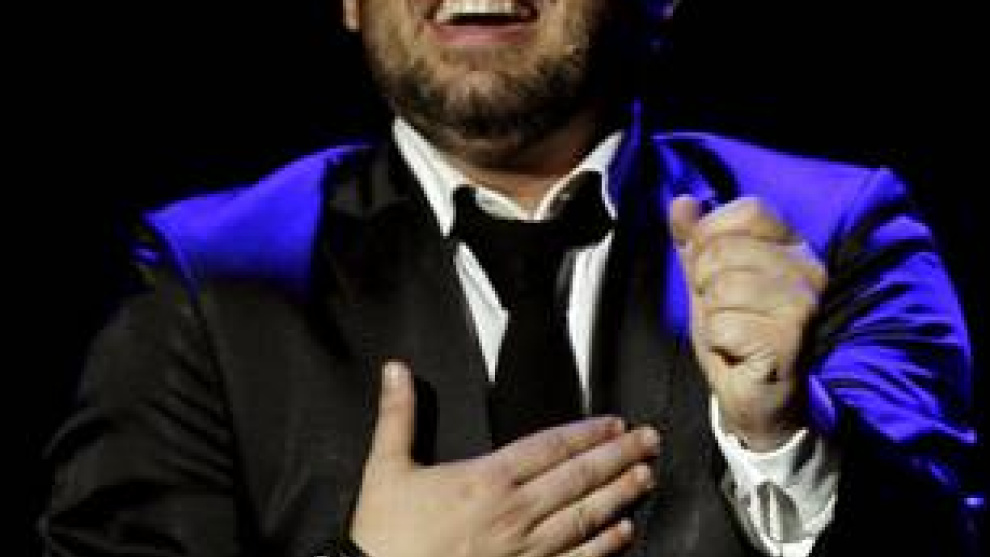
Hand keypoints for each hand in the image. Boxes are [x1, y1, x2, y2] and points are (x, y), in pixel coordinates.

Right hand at [350, 361, 659, 556]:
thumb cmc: (383, 535)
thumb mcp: (385, 469)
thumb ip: (397, 417)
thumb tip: (396, 370)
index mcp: (485, 480)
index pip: (548, 448)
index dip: (586, 433)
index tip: (615, 423)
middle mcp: (513, 513)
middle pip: (577, 478)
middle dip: (617, 457)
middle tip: (650, 441)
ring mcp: (524, 550)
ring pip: (584, 517)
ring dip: (619, 495)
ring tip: (646, 477)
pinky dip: (603, 547)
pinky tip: (624, 534)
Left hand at [668, 195, 826, 450]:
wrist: (760, 398)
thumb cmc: (737, 336)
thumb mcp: (707, 281)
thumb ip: (694, 241)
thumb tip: (682, 203)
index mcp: (793, 247)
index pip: (747, 211)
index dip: (712, 237)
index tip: (712, 271)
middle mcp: (808, 270)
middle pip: (724, 251)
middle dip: (704, 284)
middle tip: (724, 311)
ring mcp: (803, 305)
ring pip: (722, 288)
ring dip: (712, 316)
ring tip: (731, 331)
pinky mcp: (790, 339)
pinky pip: (723, 325)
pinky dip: (718, 341)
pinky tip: (736, 351)